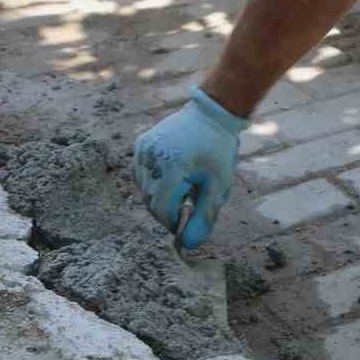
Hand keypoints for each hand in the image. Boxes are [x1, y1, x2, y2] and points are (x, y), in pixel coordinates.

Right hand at [133, 88, 245, 249]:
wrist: (213, 113)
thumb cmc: (219, 151)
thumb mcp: (219, 186)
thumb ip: (204, 217)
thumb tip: (189, 246)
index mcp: (173, 168)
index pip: (162, 211)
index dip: (173, 222)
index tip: (186, 221)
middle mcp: (153, 157)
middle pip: (151, 201)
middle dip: (168, 209)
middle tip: (188, 202)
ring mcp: (144, 149)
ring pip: (144, 189)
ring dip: (160, 195)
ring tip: (184, 185)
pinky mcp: (141, 143)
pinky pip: (140, 173)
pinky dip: (153, 181)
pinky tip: (173, 174)